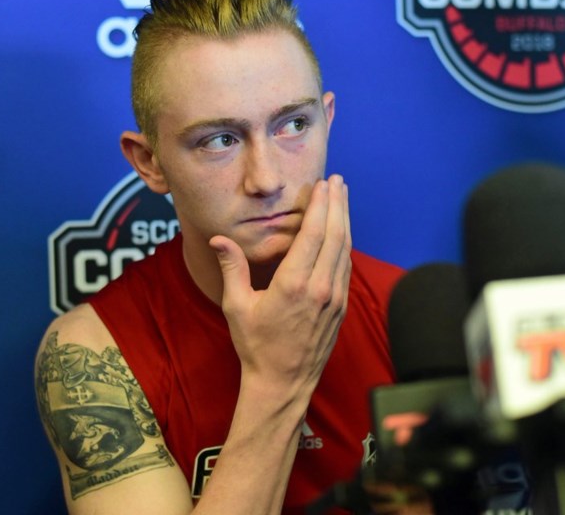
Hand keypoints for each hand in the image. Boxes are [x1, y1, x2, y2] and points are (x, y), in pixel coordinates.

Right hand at [210, 174, 351, 398]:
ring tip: (342, 198)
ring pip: (345, 250)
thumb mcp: (237, 306)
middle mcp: (320, 289)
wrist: (283, 383)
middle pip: (335, 236)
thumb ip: (232, 268)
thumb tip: (218, 239)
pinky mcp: (341, 308)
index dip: (321, 206)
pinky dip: (345, 244)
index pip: (314, 235)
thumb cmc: (256, 346)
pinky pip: (346, 268)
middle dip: (338, 205)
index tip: (324, 184)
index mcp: (294, 285)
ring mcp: (335, 299)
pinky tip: (342, 232)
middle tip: (338, 181)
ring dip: (345, 221)